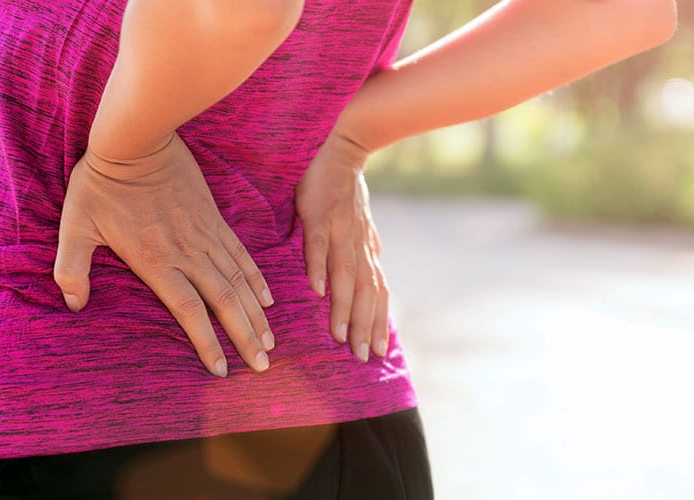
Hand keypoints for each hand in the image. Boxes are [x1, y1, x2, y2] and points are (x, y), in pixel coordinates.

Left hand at [53, 133, 274, 376]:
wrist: (137, 141)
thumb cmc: (101, 185)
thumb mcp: (75, 227)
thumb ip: (72, 268)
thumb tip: (74, 303)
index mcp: (156, 261)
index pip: (189, 311)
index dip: (207, 343)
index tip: (221, 369)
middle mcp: (188, 253)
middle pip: (225, 302)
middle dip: (246, 336)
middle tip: (262, 365)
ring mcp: (205, 236)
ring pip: (239, 282)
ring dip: (257, 314)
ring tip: (270, 340)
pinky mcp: (214, 220)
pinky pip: (241, 255)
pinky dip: (256, 279)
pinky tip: (266, 298)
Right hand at [296, 130, 389, 361]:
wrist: (338, 146)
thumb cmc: (343, 188)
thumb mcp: (358, 221)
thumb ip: (364, 245)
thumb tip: (375, 264)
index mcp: (364, 249)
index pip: (377, 292)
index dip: (377, 321)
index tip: (376, 352)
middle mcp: (357, 245)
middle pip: (364, 291)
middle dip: (363, 324)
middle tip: (360, 355)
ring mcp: (340, 230)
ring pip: (345, 274)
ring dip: (343, 305)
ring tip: (338, 334)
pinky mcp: (320, 215)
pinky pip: (319, 245)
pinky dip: (319, 267)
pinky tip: (316, 290)